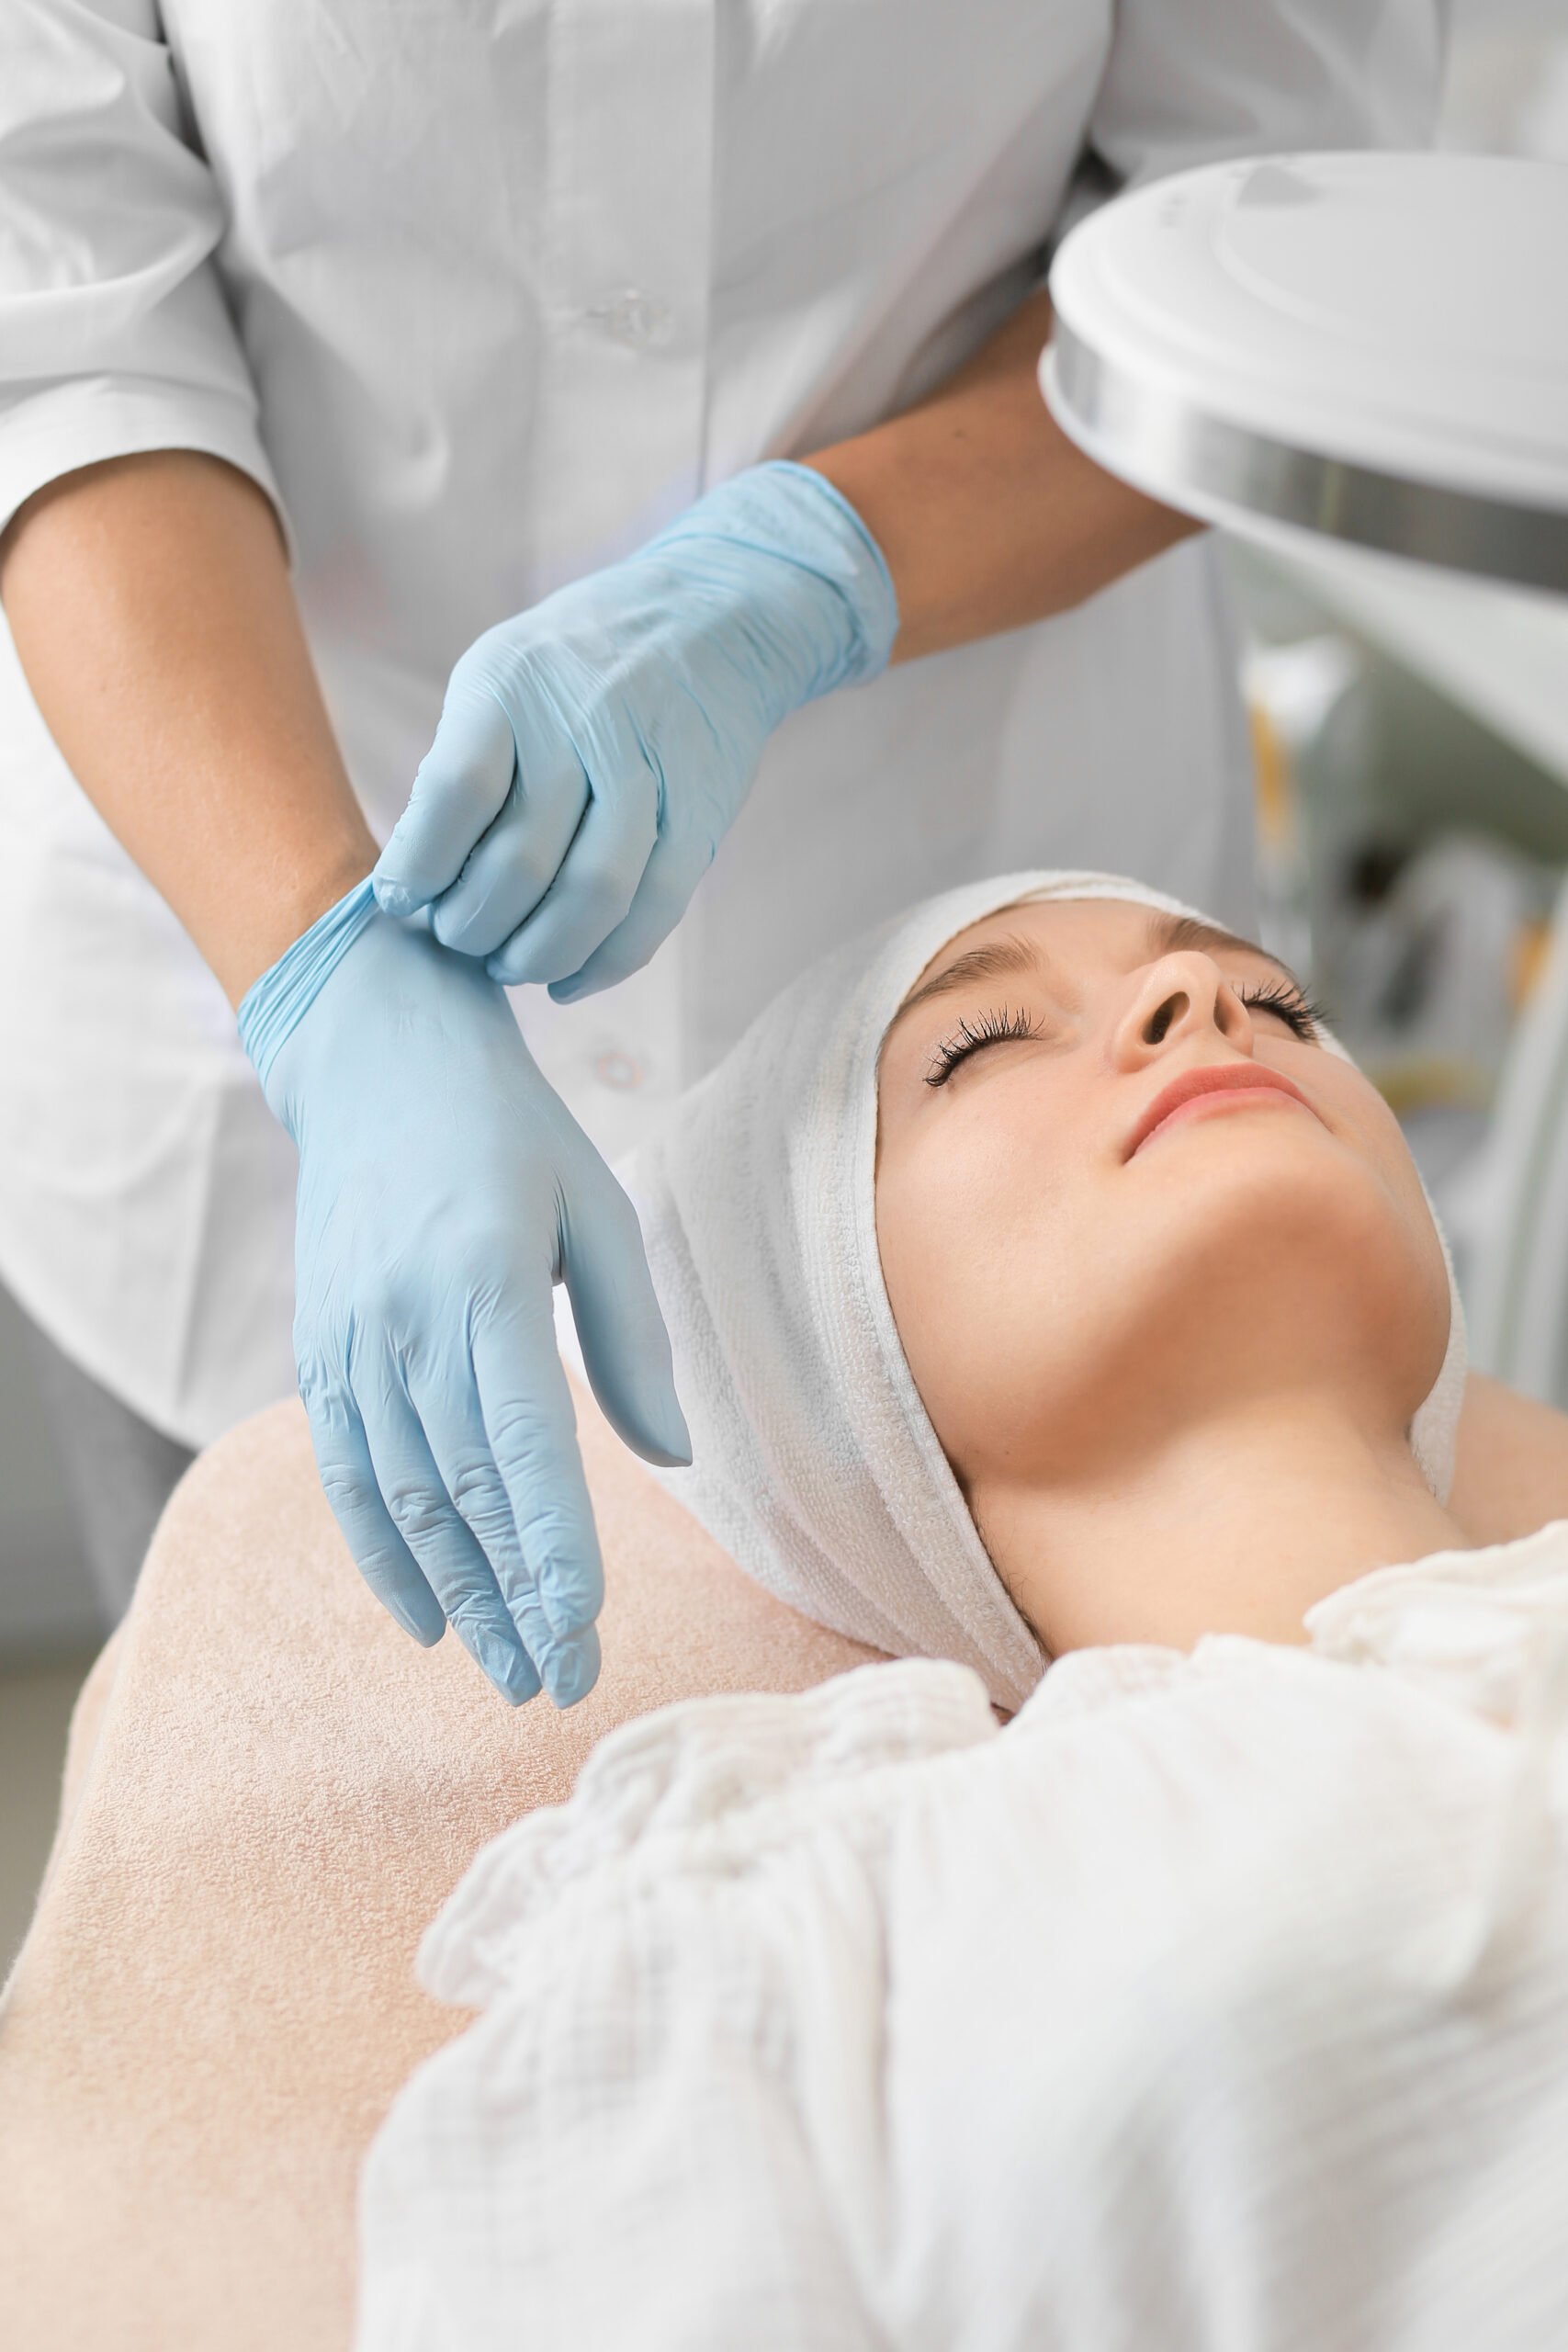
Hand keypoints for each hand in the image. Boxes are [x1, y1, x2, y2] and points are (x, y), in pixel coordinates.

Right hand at [240, 884, 689, 1704]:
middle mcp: (402, 1320)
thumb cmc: (511, 1131)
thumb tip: (671, 1459)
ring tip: (511, 1672)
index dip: (555, 1549)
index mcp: (482, 1279)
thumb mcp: (596, 1209)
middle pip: (464, 1494)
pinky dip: (382, 1553)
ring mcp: (348, 1340)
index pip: (525, 1446)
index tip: (587, 1629)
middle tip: (563, 1686)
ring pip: (404, 1499)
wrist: (373, 1060)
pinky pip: (348, 1473)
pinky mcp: (318, 1350)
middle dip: (515, 1601)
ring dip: (457, 1596)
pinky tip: (424, 1619)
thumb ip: (631, 1339)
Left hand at [371, 462, 895, 998]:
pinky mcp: (700, 815)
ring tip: (508, 966)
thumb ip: (461, 761)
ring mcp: (650, 772)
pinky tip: (568, 981)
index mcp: (512, 685)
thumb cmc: (576, 665)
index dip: (421, 866)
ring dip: (538, 954)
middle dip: (474, 927)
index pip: (456, 793)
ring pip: (591, 896)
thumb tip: (413, 880)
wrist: (713, 617)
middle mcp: (582, 724)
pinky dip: (606, 963)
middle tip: (459, 940)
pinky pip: (654, 910)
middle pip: (520, 861)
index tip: (402, 901)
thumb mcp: (502, 673)